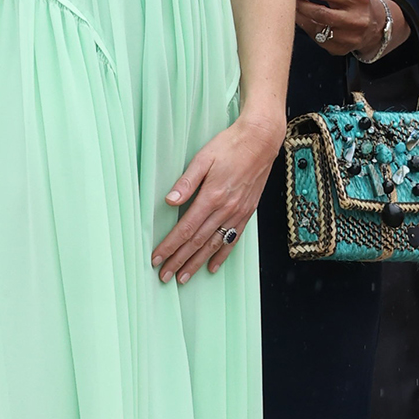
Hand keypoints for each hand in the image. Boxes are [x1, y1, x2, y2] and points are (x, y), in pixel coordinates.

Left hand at [152, 114, 282, 283]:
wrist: (261, 141)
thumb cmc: (230, 145)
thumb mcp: (203, 158)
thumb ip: (187, 181)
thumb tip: (170, 200)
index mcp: (212, 196)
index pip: (186, 228)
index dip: (170, 246)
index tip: (157, 258)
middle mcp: (225, 209)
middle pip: (197, 242)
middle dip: (179, 261)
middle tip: (164, 276)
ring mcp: (237, 213)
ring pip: (214, 245)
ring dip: (197, 263)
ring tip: (183, 277)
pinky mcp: (247, 212)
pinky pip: (233, 239)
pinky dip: (222, 255)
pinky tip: (212, 266)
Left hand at [296, 0, 386, 57]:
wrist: (376, 24)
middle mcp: (357, 19)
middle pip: (319, 13)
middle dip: (300, 5)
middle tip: (288, 0)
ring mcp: (350, 37)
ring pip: (316, 29)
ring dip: (300, 19)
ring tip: (292, 10)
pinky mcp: (342, 49)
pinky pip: (318, 40)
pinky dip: (307, 30)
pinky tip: (303, 22)